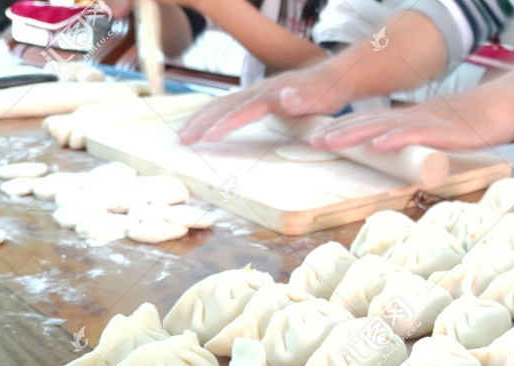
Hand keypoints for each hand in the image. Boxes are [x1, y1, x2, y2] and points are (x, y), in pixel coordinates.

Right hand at [180, 63, 353, 143]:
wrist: (334, 77)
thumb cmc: (327, 93)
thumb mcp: (319, 98)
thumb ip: (300, 99)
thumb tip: (285, 98)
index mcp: (270, 95)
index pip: (241, 111)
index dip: (222, 125)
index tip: (205, 137)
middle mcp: (258, 92)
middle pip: (222, 107)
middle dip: (199, 124)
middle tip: (180, 141)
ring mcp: (255, 93)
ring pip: (221, 105)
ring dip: (199, 120)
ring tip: (181, 135)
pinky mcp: (256, 97)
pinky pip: (227, 106)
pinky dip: (210, 115)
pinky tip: (201, 124)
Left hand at [309, 74, 513, 151]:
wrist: (512, 100)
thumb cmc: (482, 119)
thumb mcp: (445, 132)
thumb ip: (424, 141)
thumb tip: (407, 155)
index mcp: (412, 117)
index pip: (371, 121)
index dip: (343, 128)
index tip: (317, 136)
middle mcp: (414, 116)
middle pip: (369, 122)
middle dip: (337, 131)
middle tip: (309, 139)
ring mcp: (428, 121)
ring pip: (384, 127)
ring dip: (354, 134)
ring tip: (328, 140)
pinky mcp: (446, 129)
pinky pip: (416, 134)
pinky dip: (395, 138)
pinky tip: (377, 144)